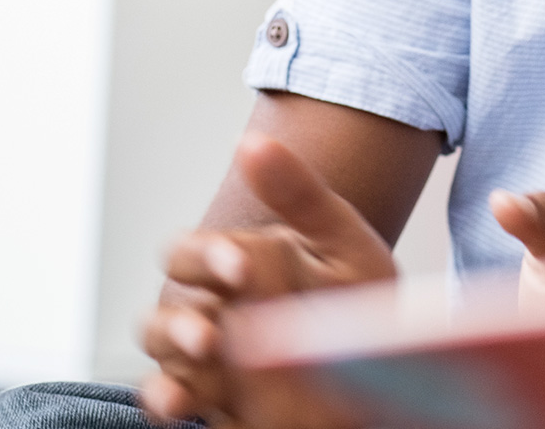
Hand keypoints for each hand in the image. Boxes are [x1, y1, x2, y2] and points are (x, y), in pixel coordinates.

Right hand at [141, 133, 396, 426]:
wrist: (383, 349)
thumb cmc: (353, 286)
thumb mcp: (336, 235)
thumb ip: (295, 192)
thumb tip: (249, 141)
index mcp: (230, 263)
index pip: (190, 252)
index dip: (208, 257)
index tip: (241, 267)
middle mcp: (206, 309)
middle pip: (163, 306)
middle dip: (184, 315)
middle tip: (215, 329)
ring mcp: (203, 358)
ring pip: (162, 350)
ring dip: (176, 351)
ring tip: (207, 351)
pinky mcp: (210, 398)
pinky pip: (169, 398)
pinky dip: (167, 398)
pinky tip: (184, 402)